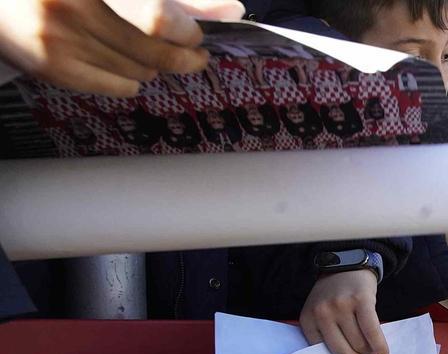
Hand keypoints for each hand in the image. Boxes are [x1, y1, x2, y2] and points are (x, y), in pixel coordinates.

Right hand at [0, 0, 242, 97]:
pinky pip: (118, 85)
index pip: (155, 14)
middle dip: (183, 55)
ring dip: (153, 65)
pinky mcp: (52, 66)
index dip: (186, 28)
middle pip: (152, 46)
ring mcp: (59, 36)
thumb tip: (228, 9)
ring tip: (144, 51)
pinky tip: (124, 65)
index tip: (197, 34)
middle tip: (194, 53)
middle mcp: (73, 6)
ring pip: (140, 69)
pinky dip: (131, 79)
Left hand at [300, 269, 388, 353]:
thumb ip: (327, 335)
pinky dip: (380, 346)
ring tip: (375, 351)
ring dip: (370, 352)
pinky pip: (372, 332)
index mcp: (308, 319)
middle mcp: (322, 312)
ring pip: (360, 344)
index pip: (322, 352)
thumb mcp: (320, 313)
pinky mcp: (361, 300)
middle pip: (342, 352)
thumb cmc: (335, 296)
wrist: (348, 265)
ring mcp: (341, 306)